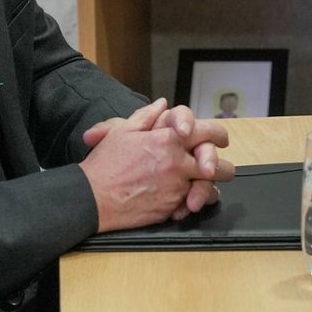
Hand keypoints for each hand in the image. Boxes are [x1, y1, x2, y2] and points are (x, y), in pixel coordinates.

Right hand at [80, 100, 232, 229]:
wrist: (91, 198)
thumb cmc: (105, 164)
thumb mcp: (122, 131)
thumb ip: (147, 116)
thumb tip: (162, 104)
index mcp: (169, 139)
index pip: (209, 133)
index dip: (218, 136)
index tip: (220, 140)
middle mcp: (178, 163)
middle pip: (218, 166)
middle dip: (220, 168)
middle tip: (217, 169)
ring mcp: (176, 188)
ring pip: (209, 189)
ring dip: (208, 189)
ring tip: (205, 188)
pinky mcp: (170, 208)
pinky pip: (191, 206)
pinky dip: (189, 204)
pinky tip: (185, 201)